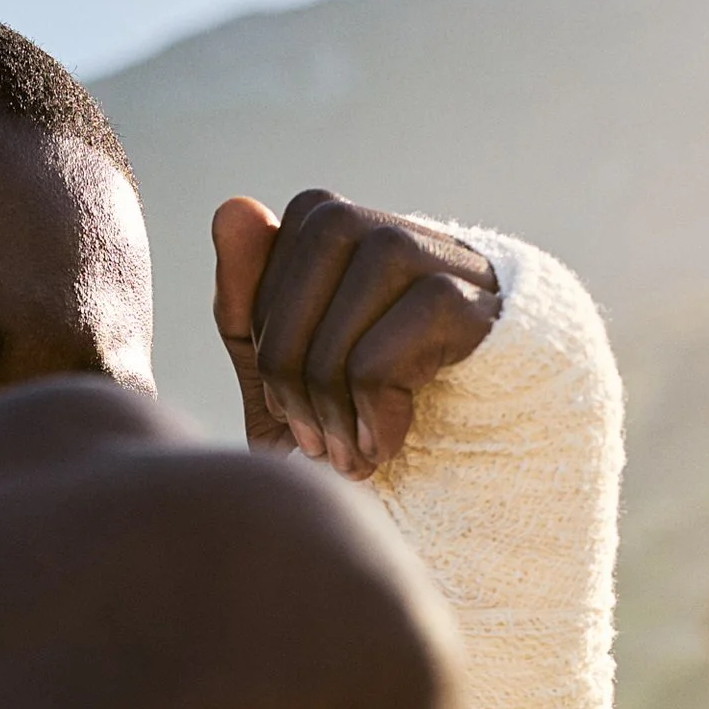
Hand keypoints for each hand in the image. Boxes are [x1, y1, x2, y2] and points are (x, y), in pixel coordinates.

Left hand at [212, 190, 501, 482]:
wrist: (441, 501)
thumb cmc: (351, 427)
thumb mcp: (277, 377)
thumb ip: (240, 303)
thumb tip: (232, 206)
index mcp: (345, 238)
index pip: (270, 254)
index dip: (264, 338)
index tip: (287, 406)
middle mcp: (396, 231)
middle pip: (314, 255)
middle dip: (289, 365)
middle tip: (309, 440)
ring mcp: (446, 262)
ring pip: (351, 305)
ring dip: (331, 400)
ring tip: (347, 454)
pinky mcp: (475, 311)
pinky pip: (383, 355)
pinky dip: (373, 416)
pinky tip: (387, 449)